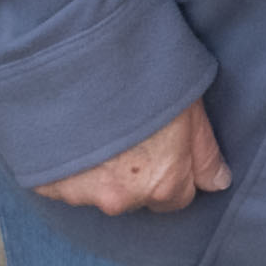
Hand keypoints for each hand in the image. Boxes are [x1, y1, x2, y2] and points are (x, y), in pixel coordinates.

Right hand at [37, 100, 227, 215]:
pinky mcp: (47, 186)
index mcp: (162, 184)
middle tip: (132, 134)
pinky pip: (65, 183)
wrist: (80, 66)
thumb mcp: (191, 109)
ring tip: (102, 129)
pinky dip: (72, 166)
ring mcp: (80, 194)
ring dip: (102, 170)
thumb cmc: (145, 83)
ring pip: (99, 190)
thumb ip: (205, 153)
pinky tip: (76, 135)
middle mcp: (121, 199)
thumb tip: (219, 183)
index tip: (167, 150)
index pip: (176, 199)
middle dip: (137, 174)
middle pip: (136, 196)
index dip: (174, 173)